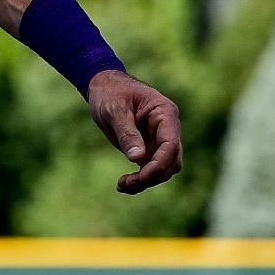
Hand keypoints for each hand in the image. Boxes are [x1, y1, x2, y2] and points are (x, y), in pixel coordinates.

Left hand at [87, 70, 182, 194]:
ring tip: (122, 185)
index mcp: (164, 113)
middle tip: (128, 182)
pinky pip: (149, 169)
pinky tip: (122, 185)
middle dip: (153, 175)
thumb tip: (138, 159)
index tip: (142, 176)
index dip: (160, 163)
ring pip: (162, 169)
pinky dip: (139, 180)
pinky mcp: (148, 149)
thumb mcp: (115, 110)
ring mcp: (158, 140)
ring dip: (145, 181)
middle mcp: (166, 129)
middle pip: (171, 161)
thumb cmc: (110, 93)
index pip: (171, 144)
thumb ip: (127, 133)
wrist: (103, 88)